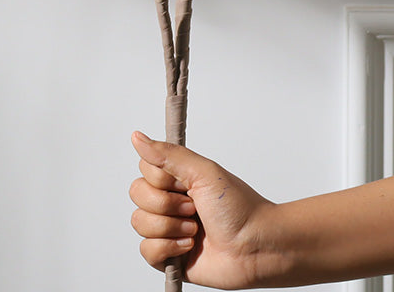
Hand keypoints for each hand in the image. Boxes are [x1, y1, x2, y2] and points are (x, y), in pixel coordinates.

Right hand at [129, 131, 275, 289]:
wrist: (256, 247)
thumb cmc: (239, 208)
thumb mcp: (203, 172)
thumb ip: (168, 154)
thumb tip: (137, 137)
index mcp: (178, 178)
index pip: (144, 169)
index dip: (161, 179)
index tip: (184, 184)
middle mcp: (171, 201)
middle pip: (137, 195)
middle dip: (166, 204)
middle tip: (193, 208)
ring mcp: (169, 229)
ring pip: (139, 222)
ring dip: (169, 227)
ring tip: (194, 229)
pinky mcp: (170, 256)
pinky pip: (146, 251)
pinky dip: (168, 248)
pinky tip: (189, 246)